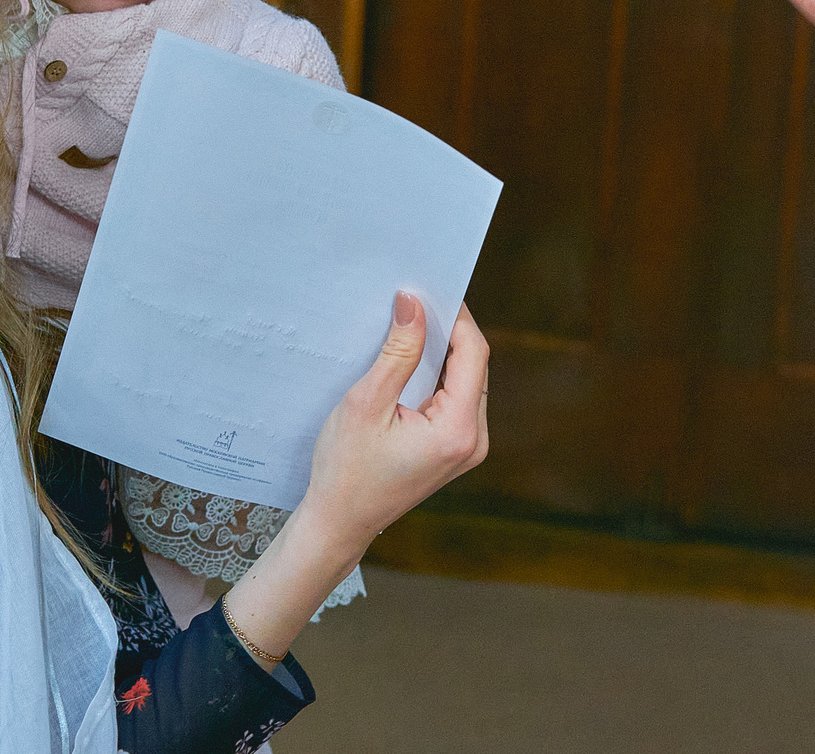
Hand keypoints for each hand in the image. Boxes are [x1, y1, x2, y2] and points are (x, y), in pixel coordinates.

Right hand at [301, 293, 488, 550]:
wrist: (340, 523)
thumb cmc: (345, 470)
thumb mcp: (366, 403)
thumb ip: (397, 352)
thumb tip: (415, 304)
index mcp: (458, 430)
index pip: (473, 354)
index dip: (456, 317)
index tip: (430, 290)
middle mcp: (474, 440)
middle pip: (475, 366)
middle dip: (450, 332)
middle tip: (418, 302)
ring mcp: (468, 448)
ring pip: (468, 380)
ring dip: (444, 353)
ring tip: (413, 326)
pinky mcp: (457, 450)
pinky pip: (458, 399)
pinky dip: (440, 376)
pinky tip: (415, 361)